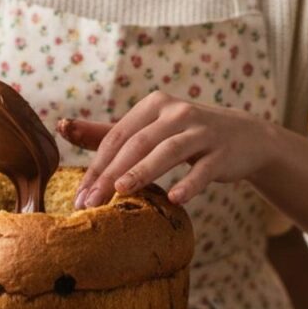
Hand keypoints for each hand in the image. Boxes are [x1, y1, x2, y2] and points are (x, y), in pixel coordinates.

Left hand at [59, 91, 279, 208]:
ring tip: (122, 191)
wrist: (245, 138)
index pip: (118, 136)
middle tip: (91, 203)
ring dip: (144, 171)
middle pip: (138, 143)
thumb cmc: (186, 136)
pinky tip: (176, 199)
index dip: (97, 165)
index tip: (80, 195)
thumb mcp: (149, 129)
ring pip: (168, 151)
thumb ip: (108, 132)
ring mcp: (203, 131)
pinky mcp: (223, 152)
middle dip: (111, 173)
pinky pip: (204, 169)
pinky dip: (190, 183)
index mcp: (154, 105)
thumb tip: (62, 126)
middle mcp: (177, 113)